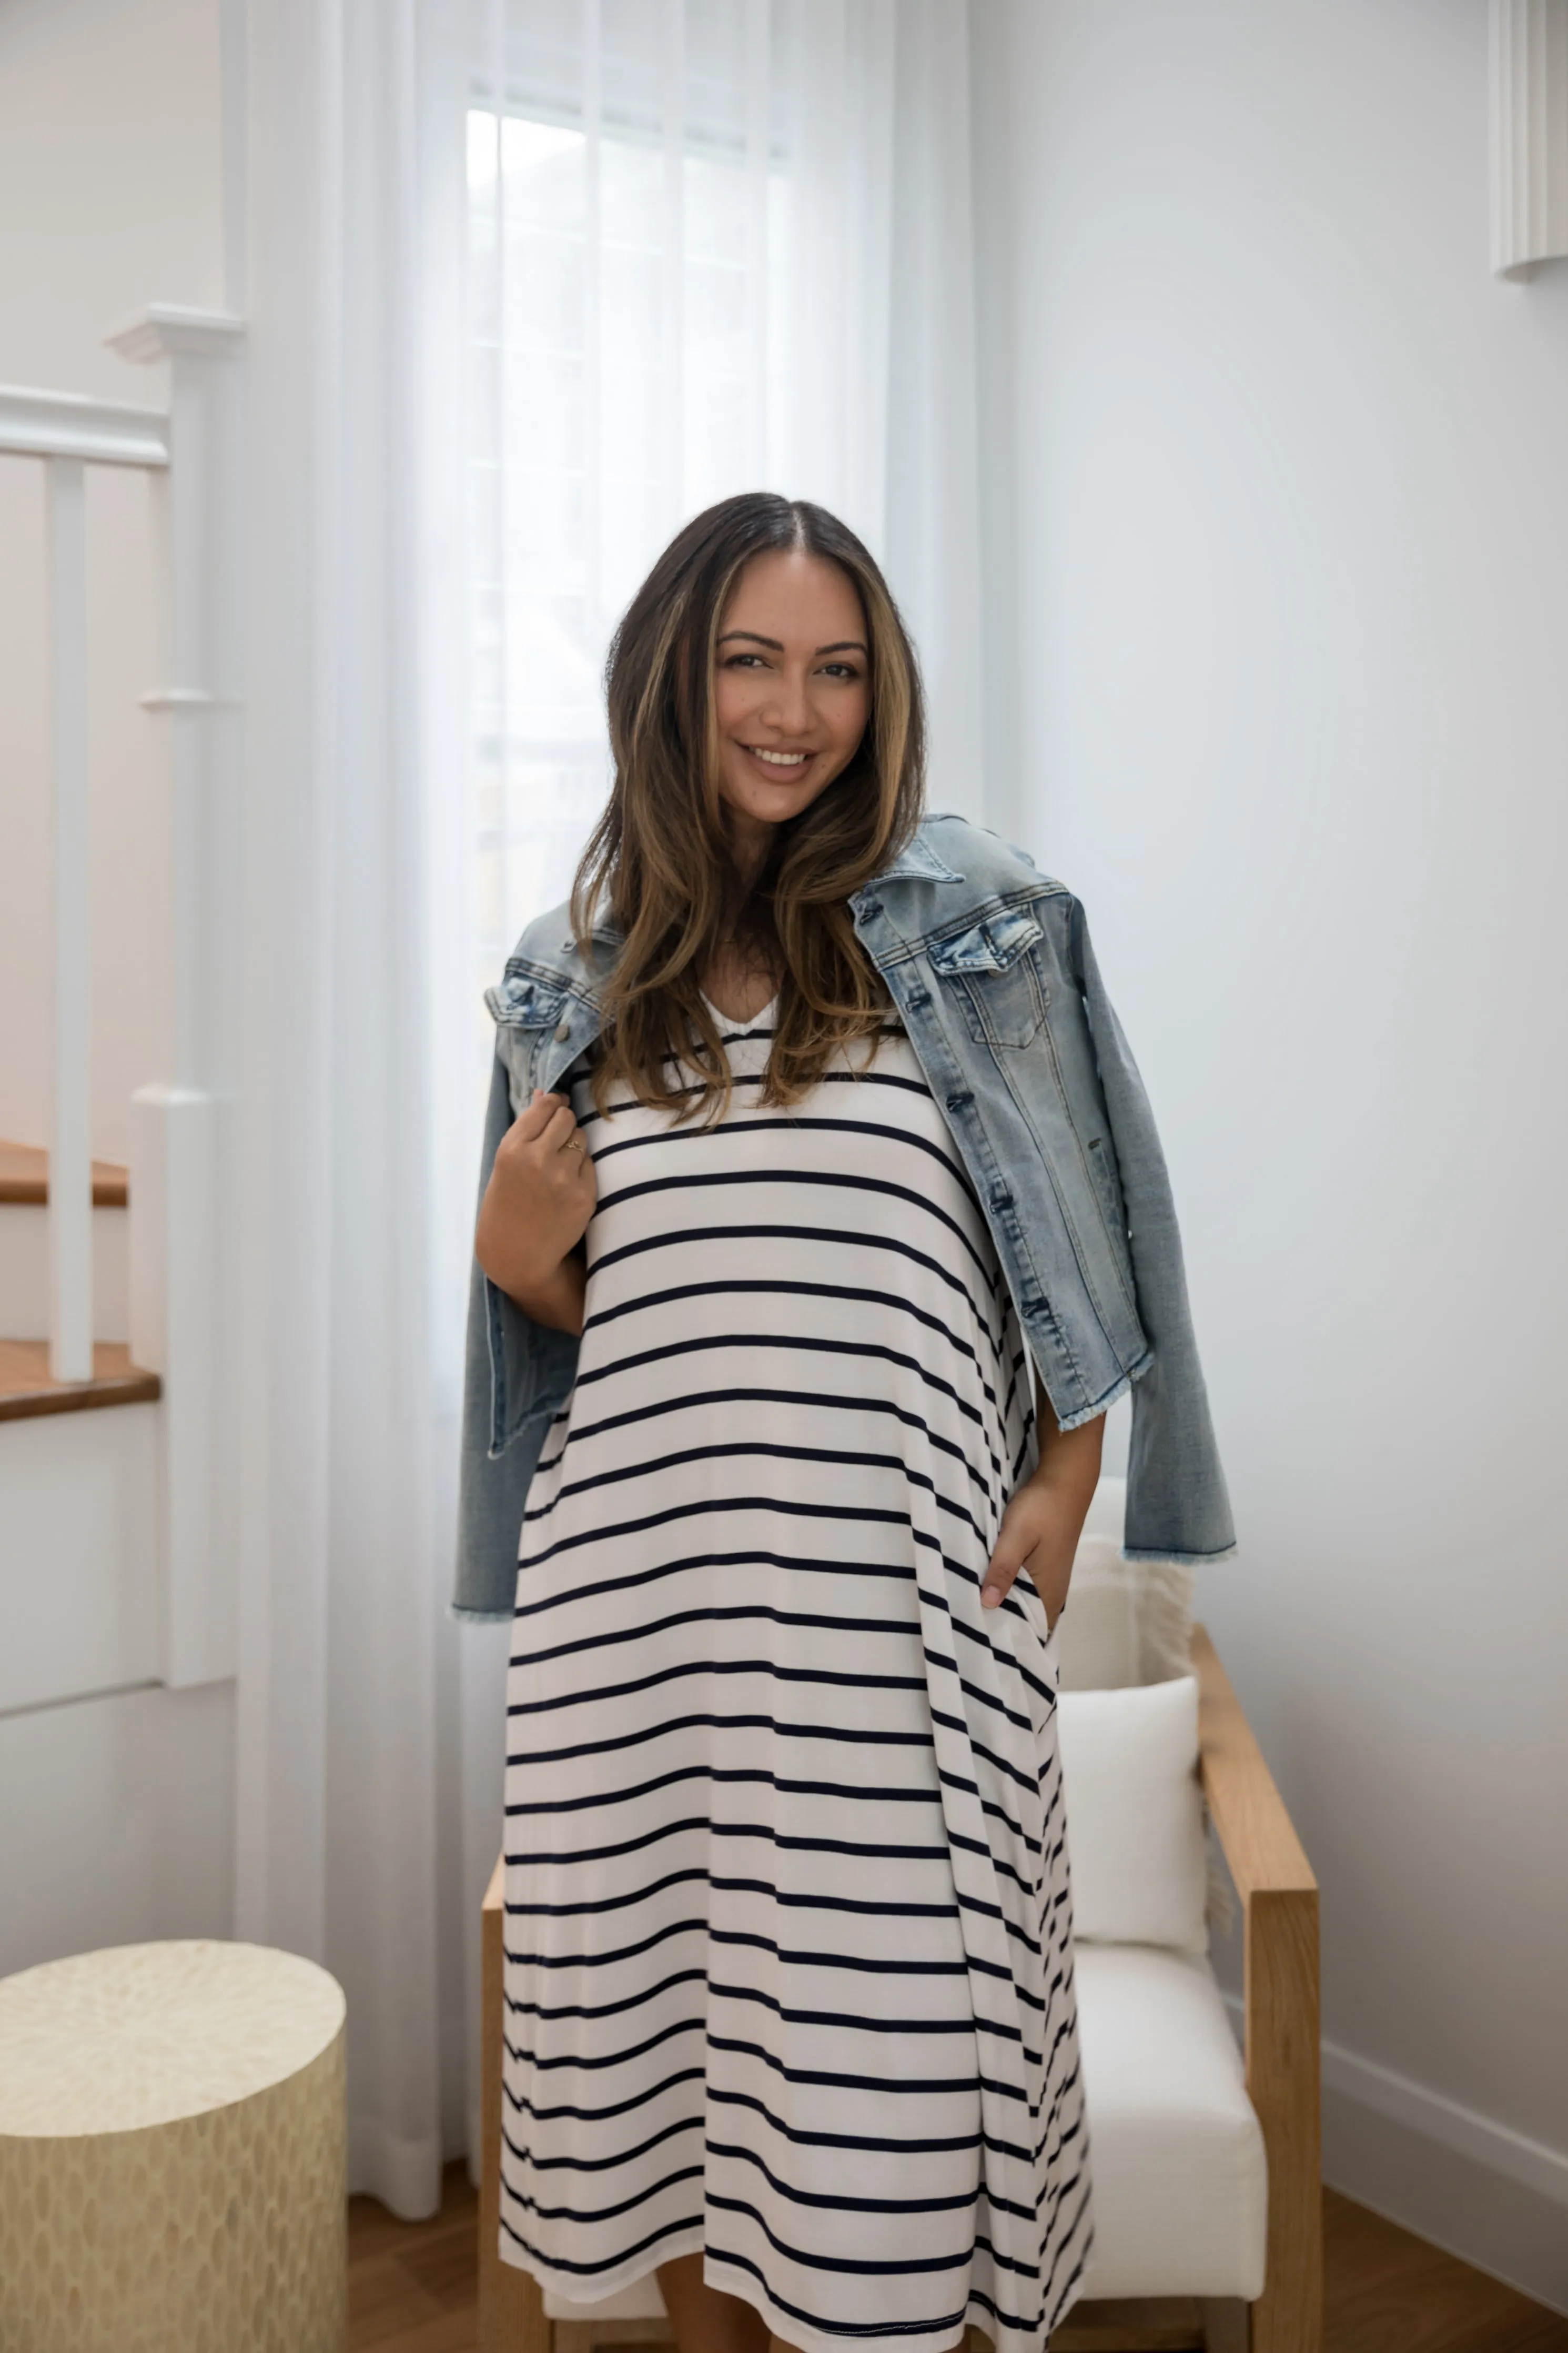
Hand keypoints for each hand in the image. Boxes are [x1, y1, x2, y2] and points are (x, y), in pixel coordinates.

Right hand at [474, 1088, 595, 1307]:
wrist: (516, 1254)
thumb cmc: (505, 1205)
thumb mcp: (504, 1164)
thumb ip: (526, 1129)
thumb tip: (545, 1093)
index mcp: (512, 1149)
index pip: (545, 1106)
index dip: (553, 1105)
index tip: (554, 1108)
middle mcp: (538, 1160)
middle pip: (567, 1118)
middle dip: (564, 1124)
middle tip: (556, 1140)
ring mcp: (564, 1179)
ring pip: (582, 1139)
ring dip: (574, 1147)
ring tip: (558, 1168)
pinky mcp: (585, 1196)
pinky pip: (591, 1165)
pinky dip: (581, 1170)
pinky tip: (566, 1186)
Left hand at [982, 1479, 1085, 1630]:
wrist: (1065, 1485)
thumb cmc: (1041, 1510)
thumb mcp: (1016, 1536)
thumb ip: (1003, 1569)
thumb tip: (987, 1604)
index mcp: (1048, 1593)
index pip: (1029, 1633)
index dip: (1005, 1639)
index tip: (977, 1641)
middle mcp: (1053, 1595)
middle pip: (1025, 1623)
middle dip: (999, 1626)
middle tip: (966, 1628)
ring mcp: (1050, 1583)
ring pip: (1025, 1608)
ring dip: (1003, 1610)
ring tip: (971, 1613)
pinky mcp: (1045, 1571)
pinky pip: (1026, 1593)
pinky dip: (1009, 1595)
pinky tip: (988, 1591)